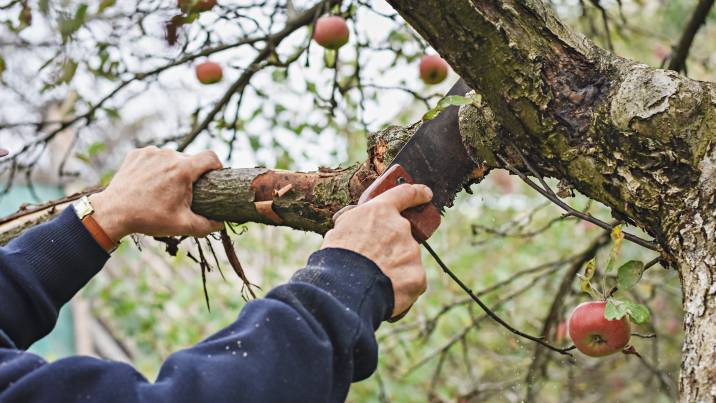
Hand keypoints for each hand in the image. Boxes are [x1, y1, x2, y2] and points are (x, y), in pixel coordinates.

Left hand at [89, 146, 223, 240]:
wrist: (113, 212)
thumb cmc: (149, 219)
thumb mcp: (182, 225)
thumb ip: (207, 225)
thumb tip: (222, 223)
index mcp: (182, 169)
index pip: (211, 157)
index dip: (217, 166)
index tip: (215, 175)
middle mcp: (168, 155)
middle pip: (190, 159)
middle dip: (192, 173)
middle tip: (184, 192)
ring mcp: (151, 152)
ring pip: (171, 157)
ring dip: (173, 169)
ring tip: (164, 188)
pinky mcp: (137, 153)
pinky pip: (154, 157)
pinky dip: (156, 166)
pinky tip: (149, 182)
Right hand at [321, 184, 433, 318]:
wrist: (345, 288)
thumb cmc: (337, 258)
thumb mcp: (340, 229)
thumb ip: (357, 224)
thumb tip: (360, 229)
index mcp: (380, 211)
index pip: (404, 194)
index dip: (417, 194)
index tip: (426, 194)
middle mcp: (400, 228)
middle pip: (402, 236)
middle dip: (392, 247)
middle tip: (374, 262)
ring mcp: (412, 252)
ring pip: (406, 260)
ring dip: (394, 269)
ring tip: (373, 281)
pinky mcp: (418, 276)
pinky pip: (411, 281)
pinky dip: (400, 287)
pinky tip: (384, 292)